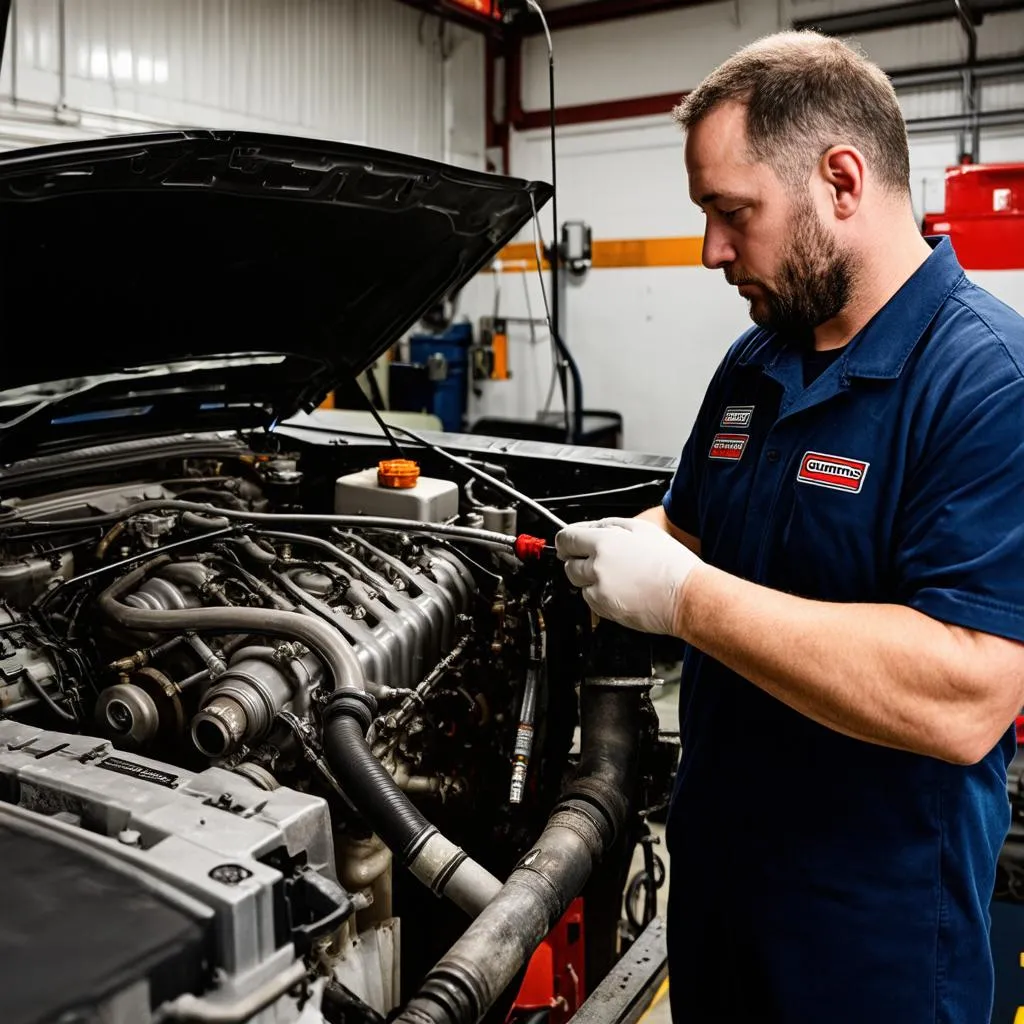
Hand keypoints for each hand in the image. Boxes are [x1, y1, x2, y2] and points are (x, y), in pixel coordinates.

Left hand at [554, 517, 702, 635]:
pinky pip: (590, 599)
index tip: (566, 544)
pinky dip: (598, 594)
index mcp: (604, 543)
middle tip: (597, 560)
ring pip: (578, 583)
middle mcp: (597, 567)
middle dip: (577, 561)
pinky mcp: (604, 609)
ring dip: (588, 578)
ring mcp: (599, 590)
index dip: (564, 541)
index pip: (566, 539)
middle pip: (568, 564)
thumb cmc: (670, 563)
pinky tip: (620, 589)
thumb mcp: (641, 528)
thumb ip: (608, 524)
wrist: (685, 595)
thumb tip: (589, 527)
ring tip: (615, 575)